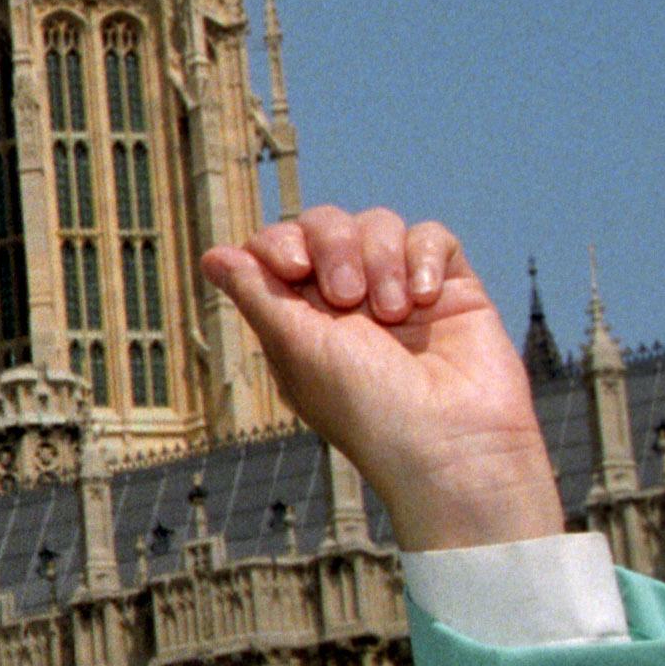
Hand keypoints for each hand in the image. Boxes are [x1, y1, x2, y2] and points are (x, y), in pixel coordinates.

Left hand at [201, 205, 563, 551]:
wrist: (451, 441)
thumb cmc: (364, 406)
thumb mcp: (295, 346)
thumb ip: (256, 293)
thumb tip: (213, 256)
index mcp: (300, 318)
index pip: (277, 247)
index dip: (279, 242)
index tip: (293, 268)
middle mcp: (347, 302)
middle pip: (325, 224)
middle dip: (334, 247)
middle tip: (348, 298)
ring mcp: (399, 291)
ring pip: (379, 224)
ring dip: (381, 260)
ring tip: (394, 313)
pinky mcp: (451, 289)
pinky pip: (431, 237)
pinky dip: (424, 258)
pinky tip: (426, 299)